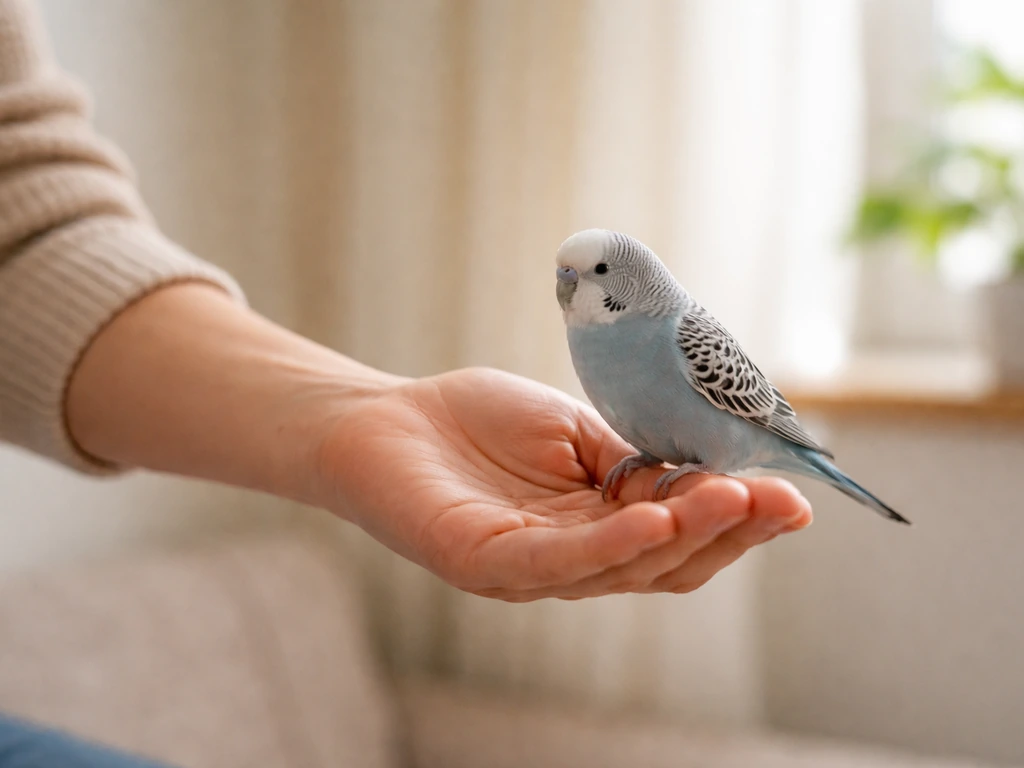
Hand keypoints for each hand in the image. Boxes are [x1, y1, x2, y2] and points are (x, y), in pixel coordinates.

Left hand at [316, 367, 811, 600]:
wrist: (389, 419)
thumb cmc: (480, 425)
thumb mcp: (577, 432)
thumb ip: (635, 458)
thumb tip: (711, 467)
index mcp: (601, 529)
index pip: (682, 538)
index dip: (738, 522)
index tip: (793, 494)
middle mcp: (575, 561)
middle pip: (667, 563)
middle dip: (729, 532)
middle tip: (779, 499)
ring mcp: (531, 569)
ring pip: (624, 567)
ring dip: (684, 534)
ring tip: (731, 498)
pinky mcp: (485, 563)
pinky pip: (558, 561)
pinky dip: (611, 542)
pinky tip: (653, 516)